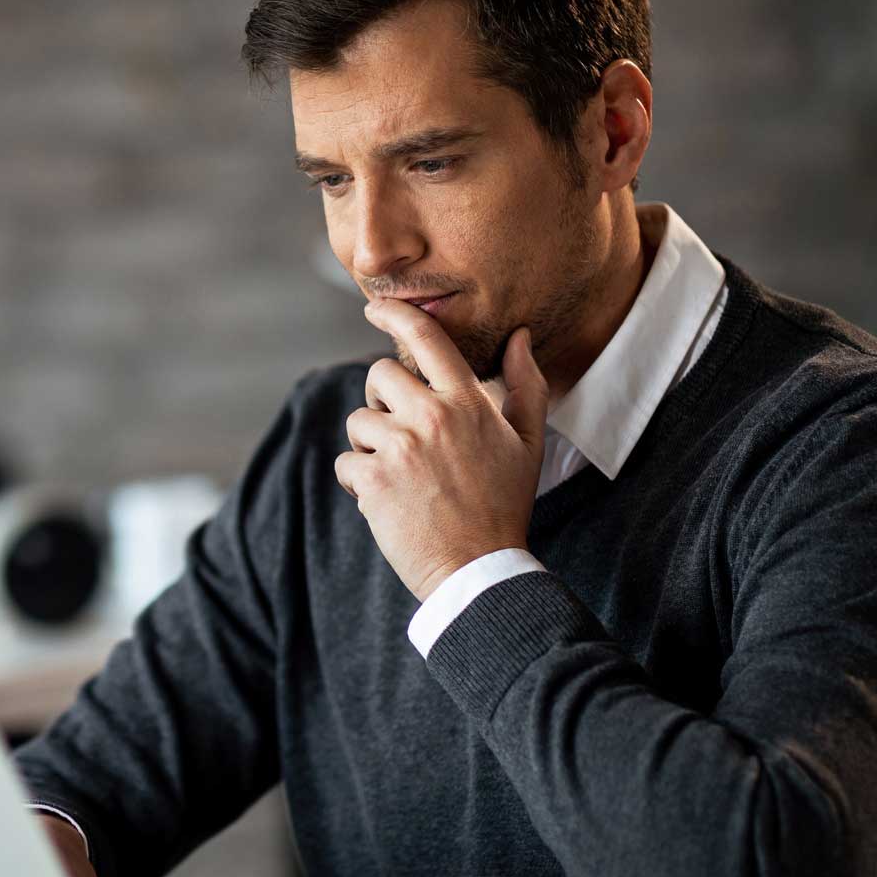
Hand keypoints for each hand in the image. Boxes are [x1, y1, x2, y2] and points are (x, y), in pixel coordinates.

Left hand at [335, 301, 547, 600]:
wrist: (479, 569)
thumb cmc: (504, 504)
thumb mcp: (528, 442)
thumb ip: (526, 385)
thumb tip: (519, 336)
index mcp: (468, 402)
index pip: (426, 338)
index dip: (395, 313)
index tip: (375, 307)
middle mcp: (432, 416)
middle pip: (379, 375)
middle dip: (383, 401)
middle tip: (403, 436)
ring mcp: (400, 447)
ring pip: (359, 421)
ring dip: (371, 446)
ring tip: (401, 477)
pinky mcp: (373, 479)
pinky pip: (347, 462)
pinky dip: (359, 482)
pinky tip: (388, 501)